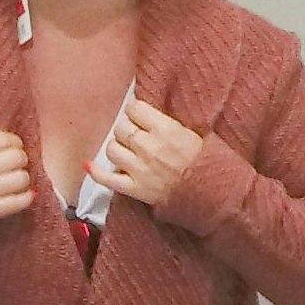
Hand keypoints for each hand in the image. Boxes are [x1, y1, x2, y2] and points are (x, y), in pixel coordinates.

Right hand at [0, 131, 32, 240]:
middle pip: (18, 158)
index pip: (7, 139)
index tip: (12, 149)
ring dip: (21, 179)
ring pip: (22, 178)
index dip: (15, 143)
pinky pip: (21, 201)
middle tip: (12, 166)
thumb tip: (17, 147)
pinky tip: (16, 196)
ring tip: (12, 182)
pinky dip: (24, 197)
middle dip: (19, 160)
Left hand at [83, 98, 204, 207]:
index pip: (134, 109)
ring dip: (118, 147)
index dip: (135, 111)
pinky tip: (90, 166)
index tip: (139, 115)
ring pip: (112, 149)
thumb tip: (149, 112)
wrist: (215, 195)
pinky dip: (96, 173)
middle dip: (127, 129)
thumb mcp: (196, 133)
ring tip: (128, 150)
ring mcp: (139, 169)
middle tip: (136, 134)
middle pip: (121, 128)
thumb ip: (170, 123)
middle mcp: (149, 147)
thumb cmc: (209, 163)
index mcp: (166, 129)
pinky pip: (107, 179)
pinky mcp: (135, 189)